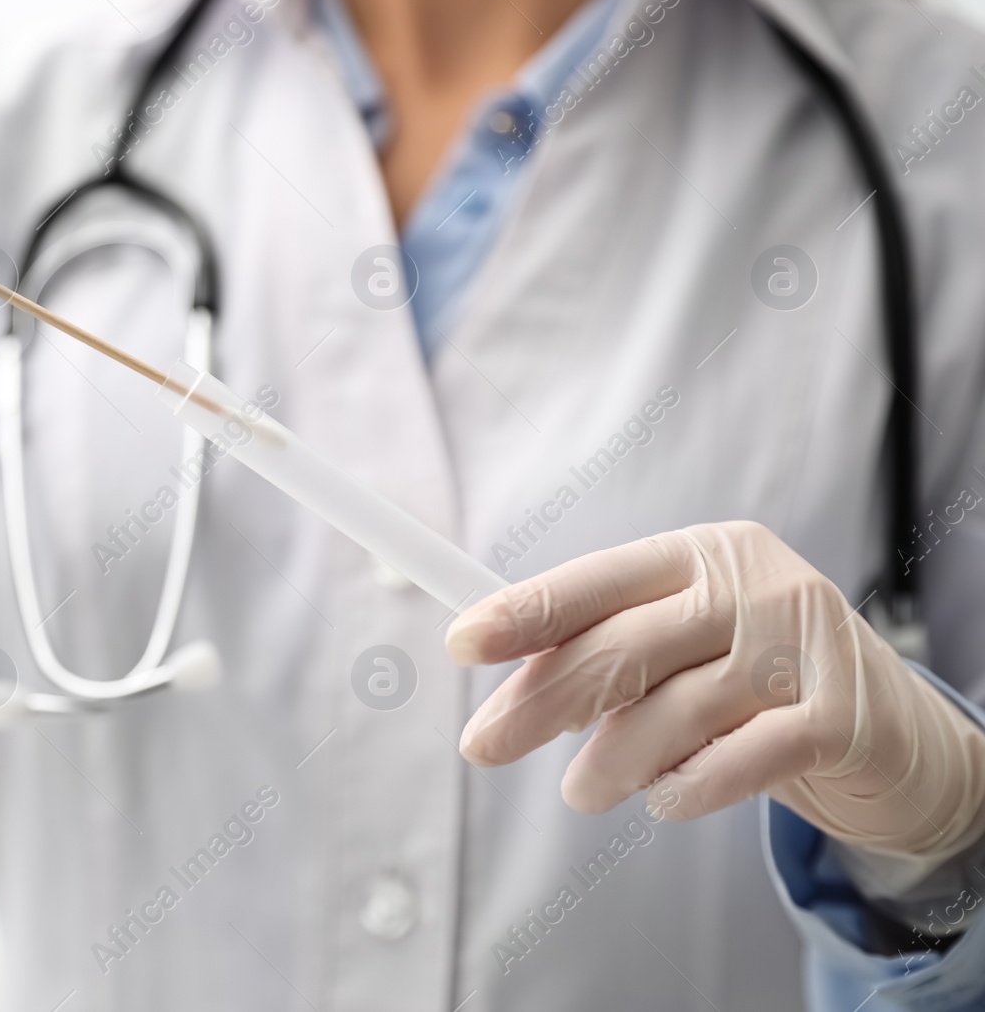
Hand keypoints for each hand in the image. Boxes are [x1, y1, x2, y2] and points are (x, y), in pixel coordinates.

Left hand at [449, 521, 984, 867]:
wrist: (895, 737)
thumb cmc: (757, 686)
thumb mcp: (685, 648)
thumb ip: (611, 652)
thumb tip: (511, 681)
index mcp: (701, 556)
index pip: (596, 580)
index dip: (525, 612)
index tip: (460, 642)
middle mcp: (755, 586)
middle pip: (623, 647)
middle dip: (541, 702)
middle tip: (483, 746)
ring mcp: (804, 646)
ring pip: (673, 709)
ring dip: (611, 761)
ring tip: (582, 793)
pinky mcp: (842, 716)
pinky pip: (741, 760)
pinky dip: (689, 787)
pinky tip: (665, 800)